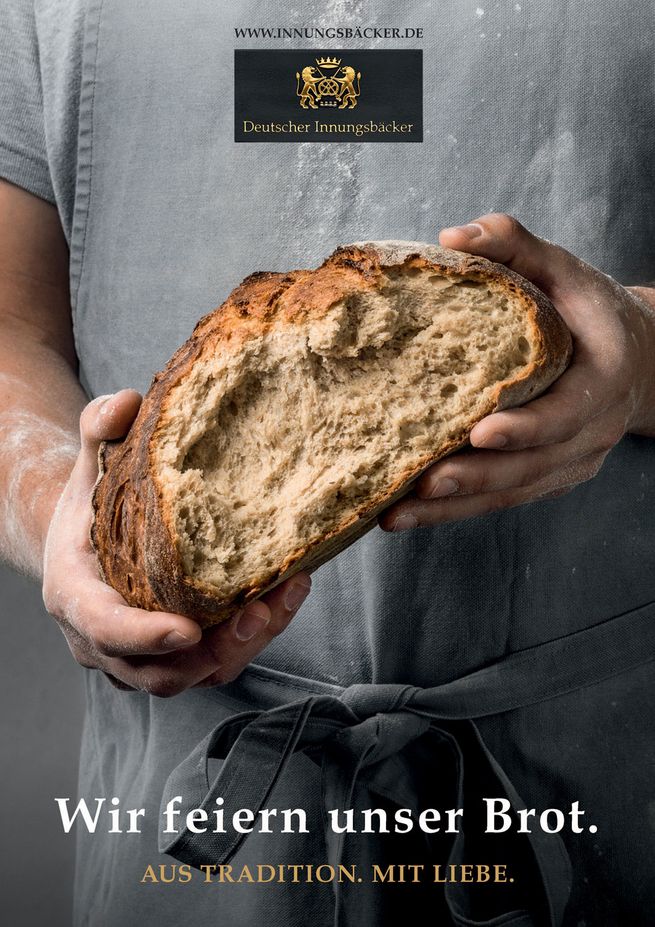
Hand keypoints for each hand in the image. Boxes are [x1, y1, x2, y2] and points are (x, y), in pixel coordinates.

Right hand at [42, 390, 310, 695]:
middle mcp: (103, 640)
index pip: (106, 629)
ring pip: (196, 673)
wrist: (85, 540)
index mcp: (75, 596)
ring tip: (285, 597)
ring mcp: (138, 656)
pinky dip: (253, 637)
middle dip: (215, 650)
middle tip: (261, 612)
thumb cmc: (90, 503)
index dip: (145, 636)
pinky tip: (285, 593)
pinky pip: (215, 662)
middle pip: (160, 670)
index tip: (189, 629)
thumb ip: (101, 429)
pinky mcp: (172, 657)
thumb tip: (127, 403)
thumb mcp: (91, 462)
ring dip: (245, 645)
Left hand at [379, 213, 654, 531]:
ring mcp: (569, 463)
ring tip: (397, 514)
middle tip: (422, 485)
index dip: (526, 427)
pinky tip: (409, 513)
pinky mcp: (546, 477)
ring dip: (454, 509)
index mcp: (602, 383)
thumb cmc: (591, 313)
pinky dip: (457, 510)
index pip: (565, 414)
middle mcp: (589, 435)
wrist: (636, 359)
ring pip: (510, 493)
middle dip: (475, 479)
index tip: (480, 432)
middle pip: (530, 468)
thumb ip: (516, 248)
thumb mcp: (566, 272)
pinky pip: (502, 498)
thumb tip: (450, 238)